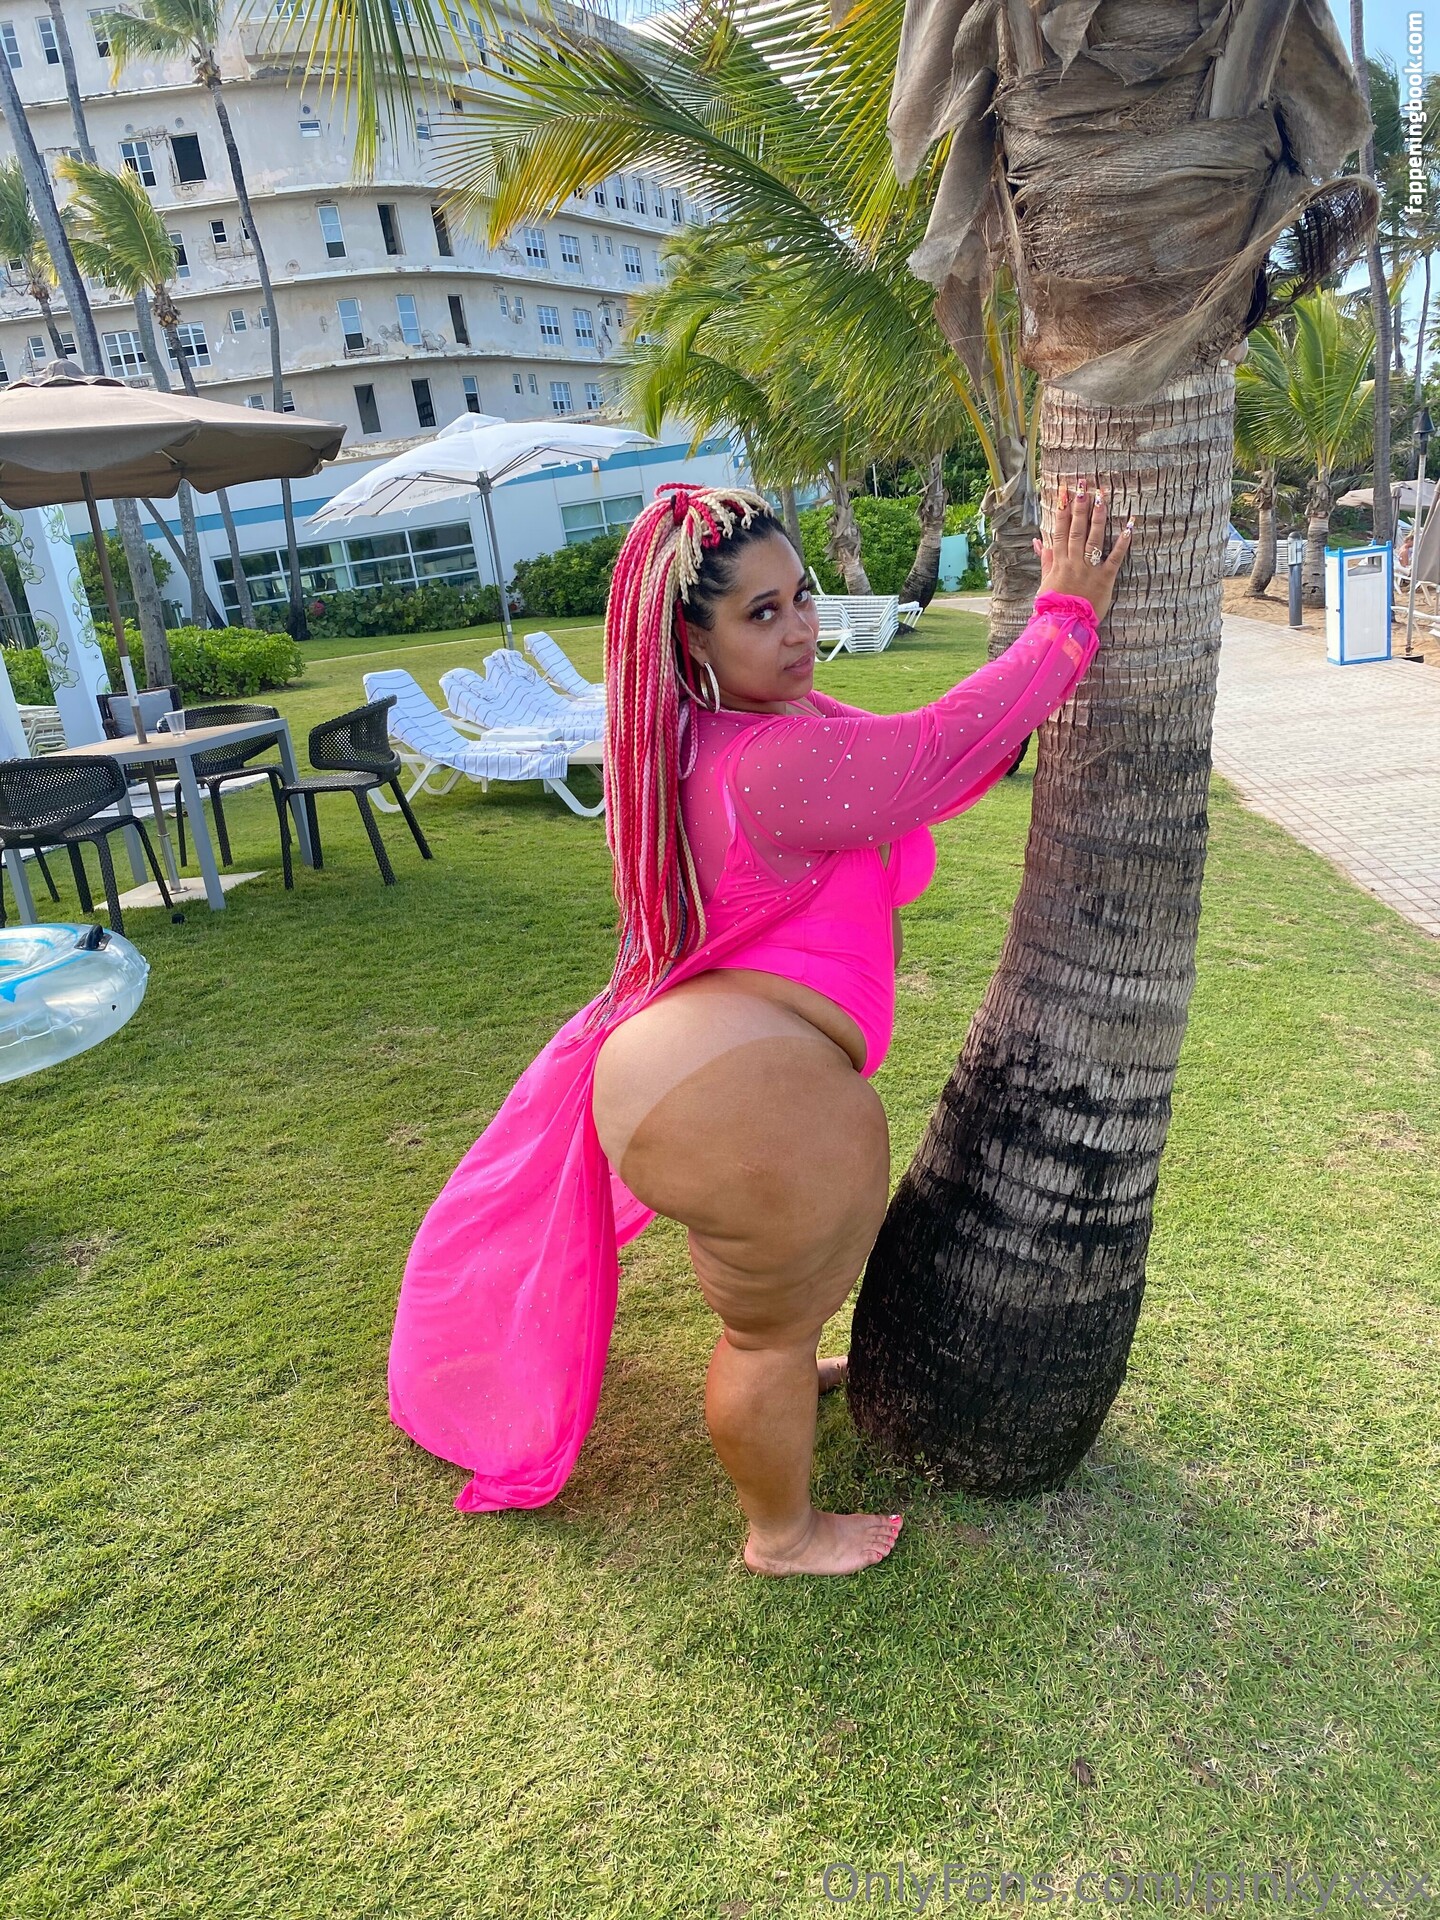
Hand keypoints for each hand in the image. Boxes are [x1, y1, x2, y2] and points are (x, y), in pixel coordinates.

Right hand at [1031, 481, 1133, 622]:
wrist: (1064, 626)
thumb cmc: (1054, 605)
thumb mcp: (1045, 582)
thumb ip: (1045, 560)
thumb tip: (1038, 541)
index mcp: (1059, 562)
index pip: (1060, 531)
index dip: (1062, 510)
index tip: (1065, 492)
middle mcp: (1073, 562)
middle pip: (1077, 530)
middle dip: (1080, 506)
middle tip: (1084, 485)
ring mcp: (1089, 570)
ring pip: (1093, 539)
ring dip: (1098, 517)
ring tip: (1103, 497)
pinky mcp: (1104, 580)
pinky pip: (1114, 559)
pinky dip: (1122, 543)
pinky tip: (1129, 526)